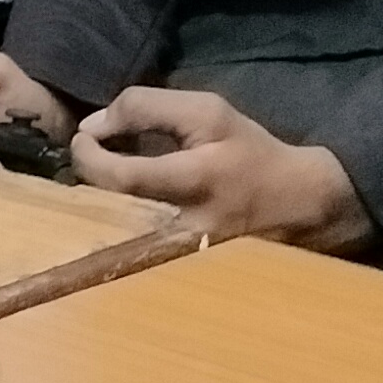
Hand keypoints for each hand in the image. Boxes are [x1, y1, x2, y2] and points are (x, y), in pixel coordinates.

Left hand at [61, 86, 365, 250]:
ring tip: (103, 177)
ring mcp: (179, 259)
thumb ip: (148, 110)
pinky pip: (130, 250)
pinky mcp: (179, 272)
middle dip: (86, 183)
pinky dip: (116, 224)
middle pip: (107, 217)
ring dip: (96, 206)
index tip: (83, 136)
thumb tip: (94, 126)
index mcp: (195, 181)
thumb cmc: (251, 155)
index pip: (122, 176)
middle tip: (87, 155)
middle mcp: (184, 229)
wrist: (298, 205)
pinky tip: (121, 205)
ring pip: (113, 240)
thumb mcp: (209, 113)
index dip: (88, 156)